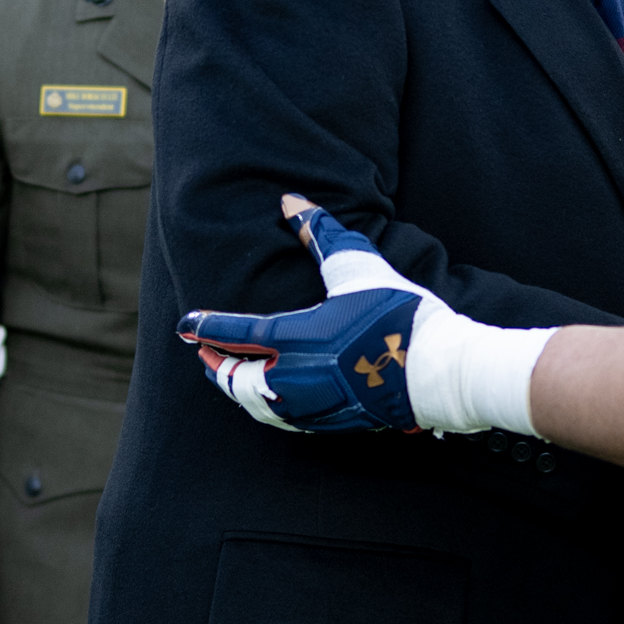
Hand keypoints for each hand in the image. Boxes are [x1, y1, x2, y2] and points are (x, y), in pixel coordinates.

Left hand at [178, 196, 442, 435]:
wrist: (439, 370)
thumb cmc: (398, 315)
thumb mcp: (358, 267)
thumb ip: (320, 234)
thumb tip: (290, 201)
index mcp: (294, 338)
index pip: (235, 335)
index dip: (205, 329)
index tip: (184, 326)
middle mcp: (294, 378)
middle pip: (235, 379)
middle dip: (214, 365)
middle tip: (202, 352)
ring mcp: (311, 406)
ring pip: (256, 403)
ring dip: (237, 388)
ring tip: (230, 375)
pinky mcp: (331, 422)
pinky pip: (283, 418)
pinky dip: (265, 405)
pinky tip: (269, 398)